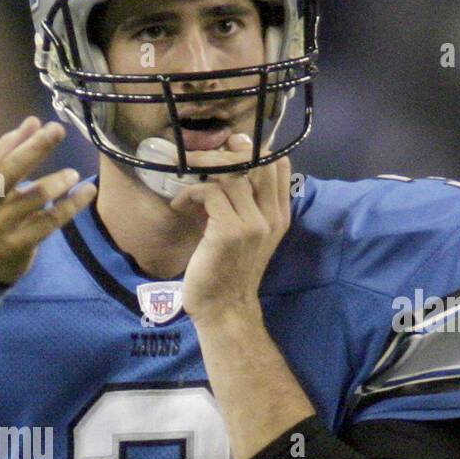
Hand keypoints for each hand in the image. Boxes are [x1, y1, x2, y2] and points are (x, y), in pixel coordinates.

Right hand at [0, 101, 95, 285]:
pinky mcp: (20, 243)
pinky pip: (50, 221)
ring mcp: (1, 224)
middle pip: (10, 171)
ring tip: (72, 175)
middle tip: (57, 129)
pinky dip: (71, 205)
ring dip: (58, 182)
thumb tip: (33, 122)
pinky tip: (86, 193)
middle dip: (34, 149)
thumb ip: (4, 152)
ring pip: (34, 198)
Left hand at [170, 134, 290, 321]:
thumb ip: (244, 205)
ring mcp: (253, 224)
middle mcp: (271, 216)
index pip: (278, 164)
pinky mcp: (230, 232)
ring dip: (202, 174)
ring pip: (231, 174)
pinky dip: (190, 193)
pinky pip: (210, 193)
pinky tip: (180, 206)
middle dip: (224, 154)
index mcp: (279, 215)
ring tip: (185, 188)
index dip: (252, 149)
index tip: (225, 152)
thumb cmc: (227, 272)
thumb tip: (224, 168)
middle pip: (258, 161)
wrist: (224, 309)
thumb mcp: (244, 235)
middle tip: (197, 160)